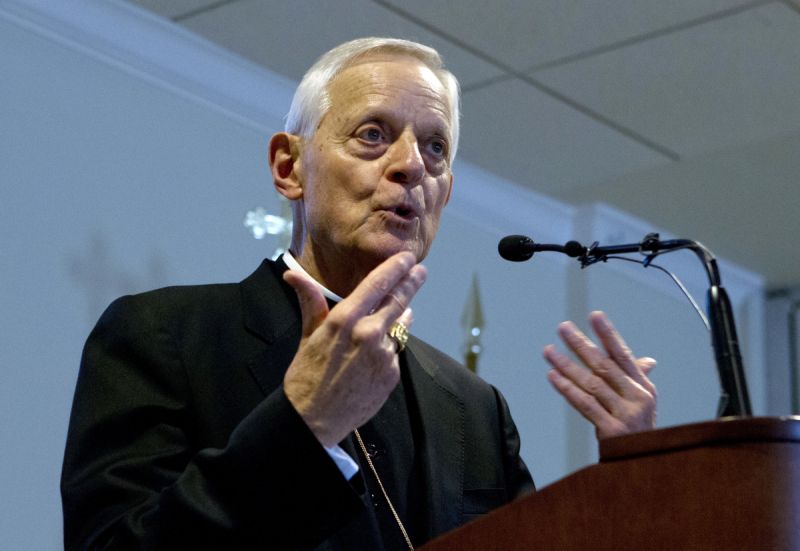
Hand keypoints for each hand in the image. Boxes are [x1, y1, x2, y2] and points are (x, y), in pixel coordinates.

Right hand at [282, 252, 425, 446]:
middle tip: (421, 271)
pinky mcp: (391, 373)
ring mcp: (382, 354)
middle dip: (411, 283)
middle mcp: (367, 333)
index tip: (408, 257)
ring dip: (402, 316)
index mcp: (344, 319)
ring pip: (399, 326)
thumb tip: (292, 273)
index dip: (395, 268)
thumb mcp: (308, 335)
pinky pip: (396, 351)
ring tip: (406, 308)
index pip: (377, 284)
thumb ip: (311, 302)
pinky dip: (391, 346)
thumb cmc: (306, 376)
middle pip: (397, 300)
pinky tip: (380, 350)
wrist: (313, 420)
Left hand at [543, 311, 656, 439]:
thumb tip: (648, 360)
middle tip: (562, 327)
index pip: (623, 355)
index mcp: (644, 387)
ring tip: (549, 350)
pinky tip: (553, 376)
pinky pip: (585, 405)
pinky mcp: (612, 430)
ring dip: (567, 365)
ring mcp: (626, 414)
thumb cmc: (640, 432)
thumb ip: (638, 380)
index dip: (609, 335)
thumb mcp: (644, 404)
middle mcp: (637, 397)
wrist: (646, 466)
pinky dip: (568, 389)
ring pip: (591, 383)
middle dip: (581, 344)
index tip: (595, 315)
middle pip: (604, 365)